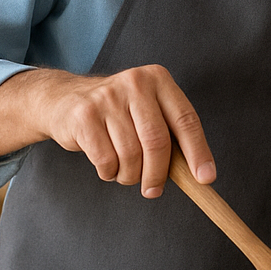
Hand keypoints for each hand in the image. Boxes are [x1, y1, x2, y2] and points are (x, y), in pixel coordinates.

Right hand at [0, 65, 216, 198]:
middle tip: (154, 190)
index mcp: (159, 79)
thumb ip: (171, 135)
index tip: (206, 179)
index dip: (199, 152)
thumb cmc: (119, 113)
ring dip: (130, 175)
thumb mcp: (148, 111)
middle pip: (157, 141)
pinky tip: (108, 166)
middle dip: (158, 173)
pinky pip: (106, 160)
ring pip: (131, 155)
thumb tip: (198, 175)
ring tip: (126, 173)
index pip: (186, 120)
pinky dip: (110, 173)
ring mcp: (107, 97)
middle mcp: (135, 83)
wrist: (65, 100)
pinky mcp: (84, 116)